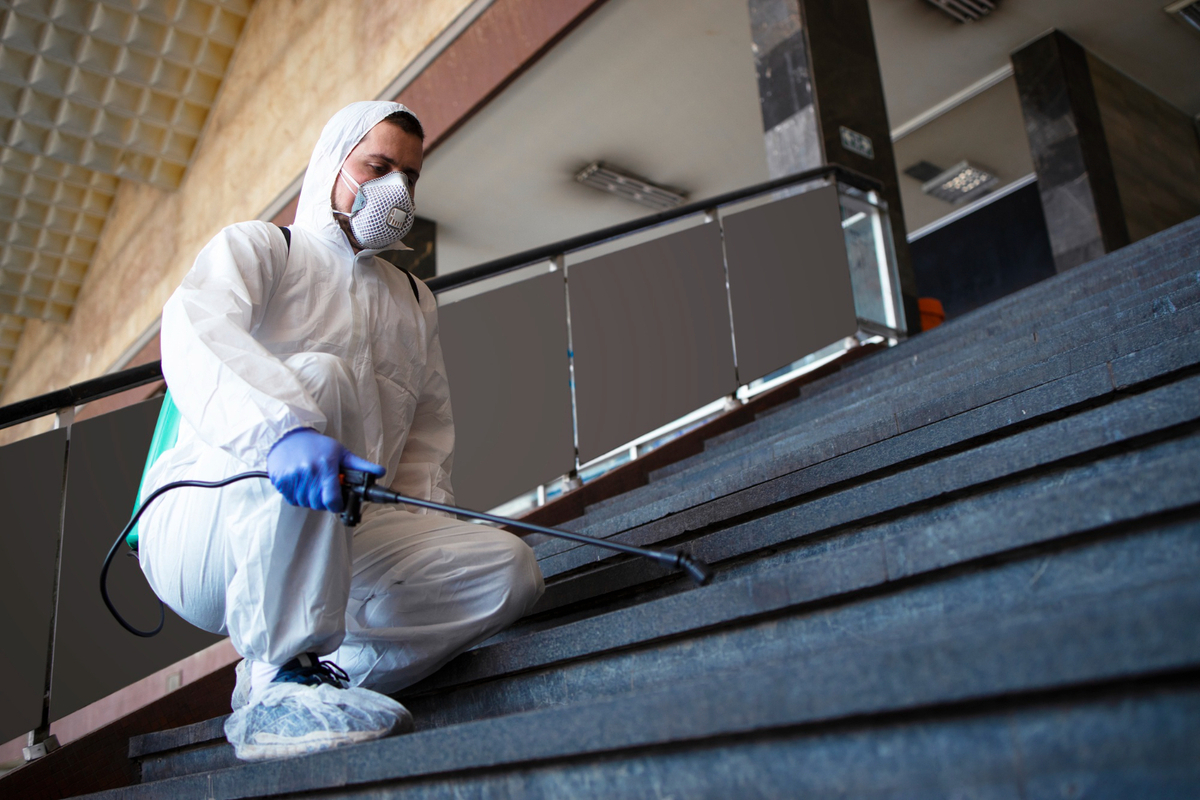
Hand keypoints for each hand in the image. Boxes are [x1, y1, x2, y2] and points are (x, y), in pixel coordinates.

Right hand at [266, 429, 384, 511]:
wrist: (288, 436)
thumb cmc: (318, 445)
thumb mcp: (341, 453)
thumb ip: (361, 466)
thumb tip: (381, 472)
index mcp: (326, 465)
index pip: (332, 500)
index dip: (337, 504)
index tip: (338, 501)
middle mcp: (308, 472)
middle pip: (319, 504)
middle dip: (324, 501)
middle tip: (325, 489)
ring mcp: (293, 477)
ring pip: (306, 503)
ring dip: (311, 499)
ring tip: (312, 484)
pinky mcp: (280, 481)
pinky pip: (292, 500)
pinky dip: (298, 496)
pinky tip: (301, 483)